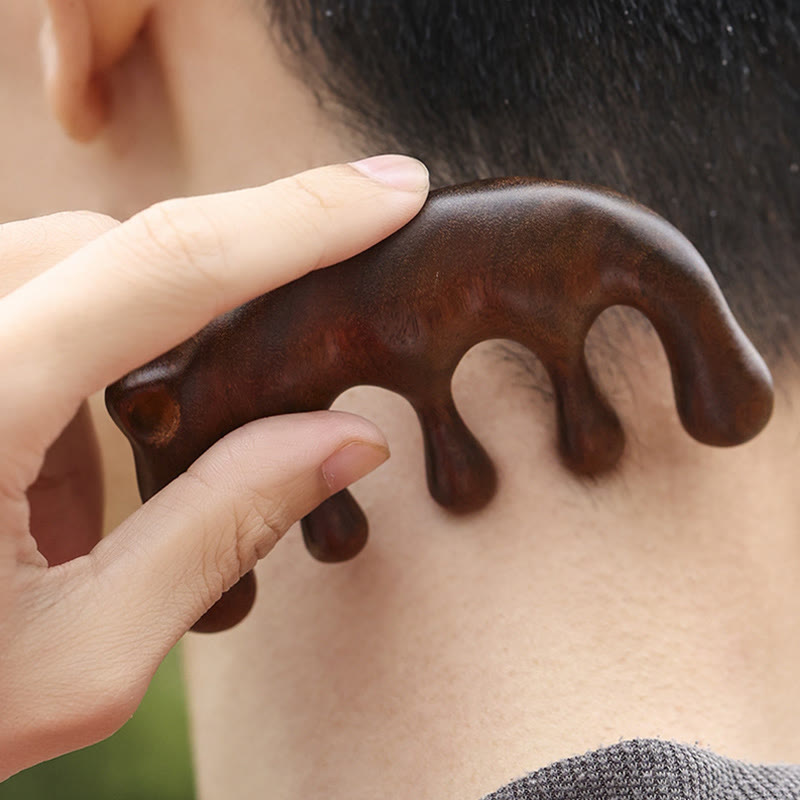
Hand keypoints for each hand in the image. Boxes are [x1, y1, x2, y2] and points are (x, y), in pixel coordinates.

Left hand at [0, 156, 428, 778]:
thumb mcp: (83, 656)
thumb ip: (224, 528)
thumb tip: (350, 440)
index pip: (171, 264)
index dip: (303, 219)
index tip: (392, 187)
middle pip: (108, 248)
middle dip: (207, 306)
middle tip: (245, 402)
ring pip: (55, 267)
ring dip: (119, 357)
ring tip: (81, 513)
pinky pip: (9, 307)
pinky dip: (54, 370)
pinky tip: (29, 492)